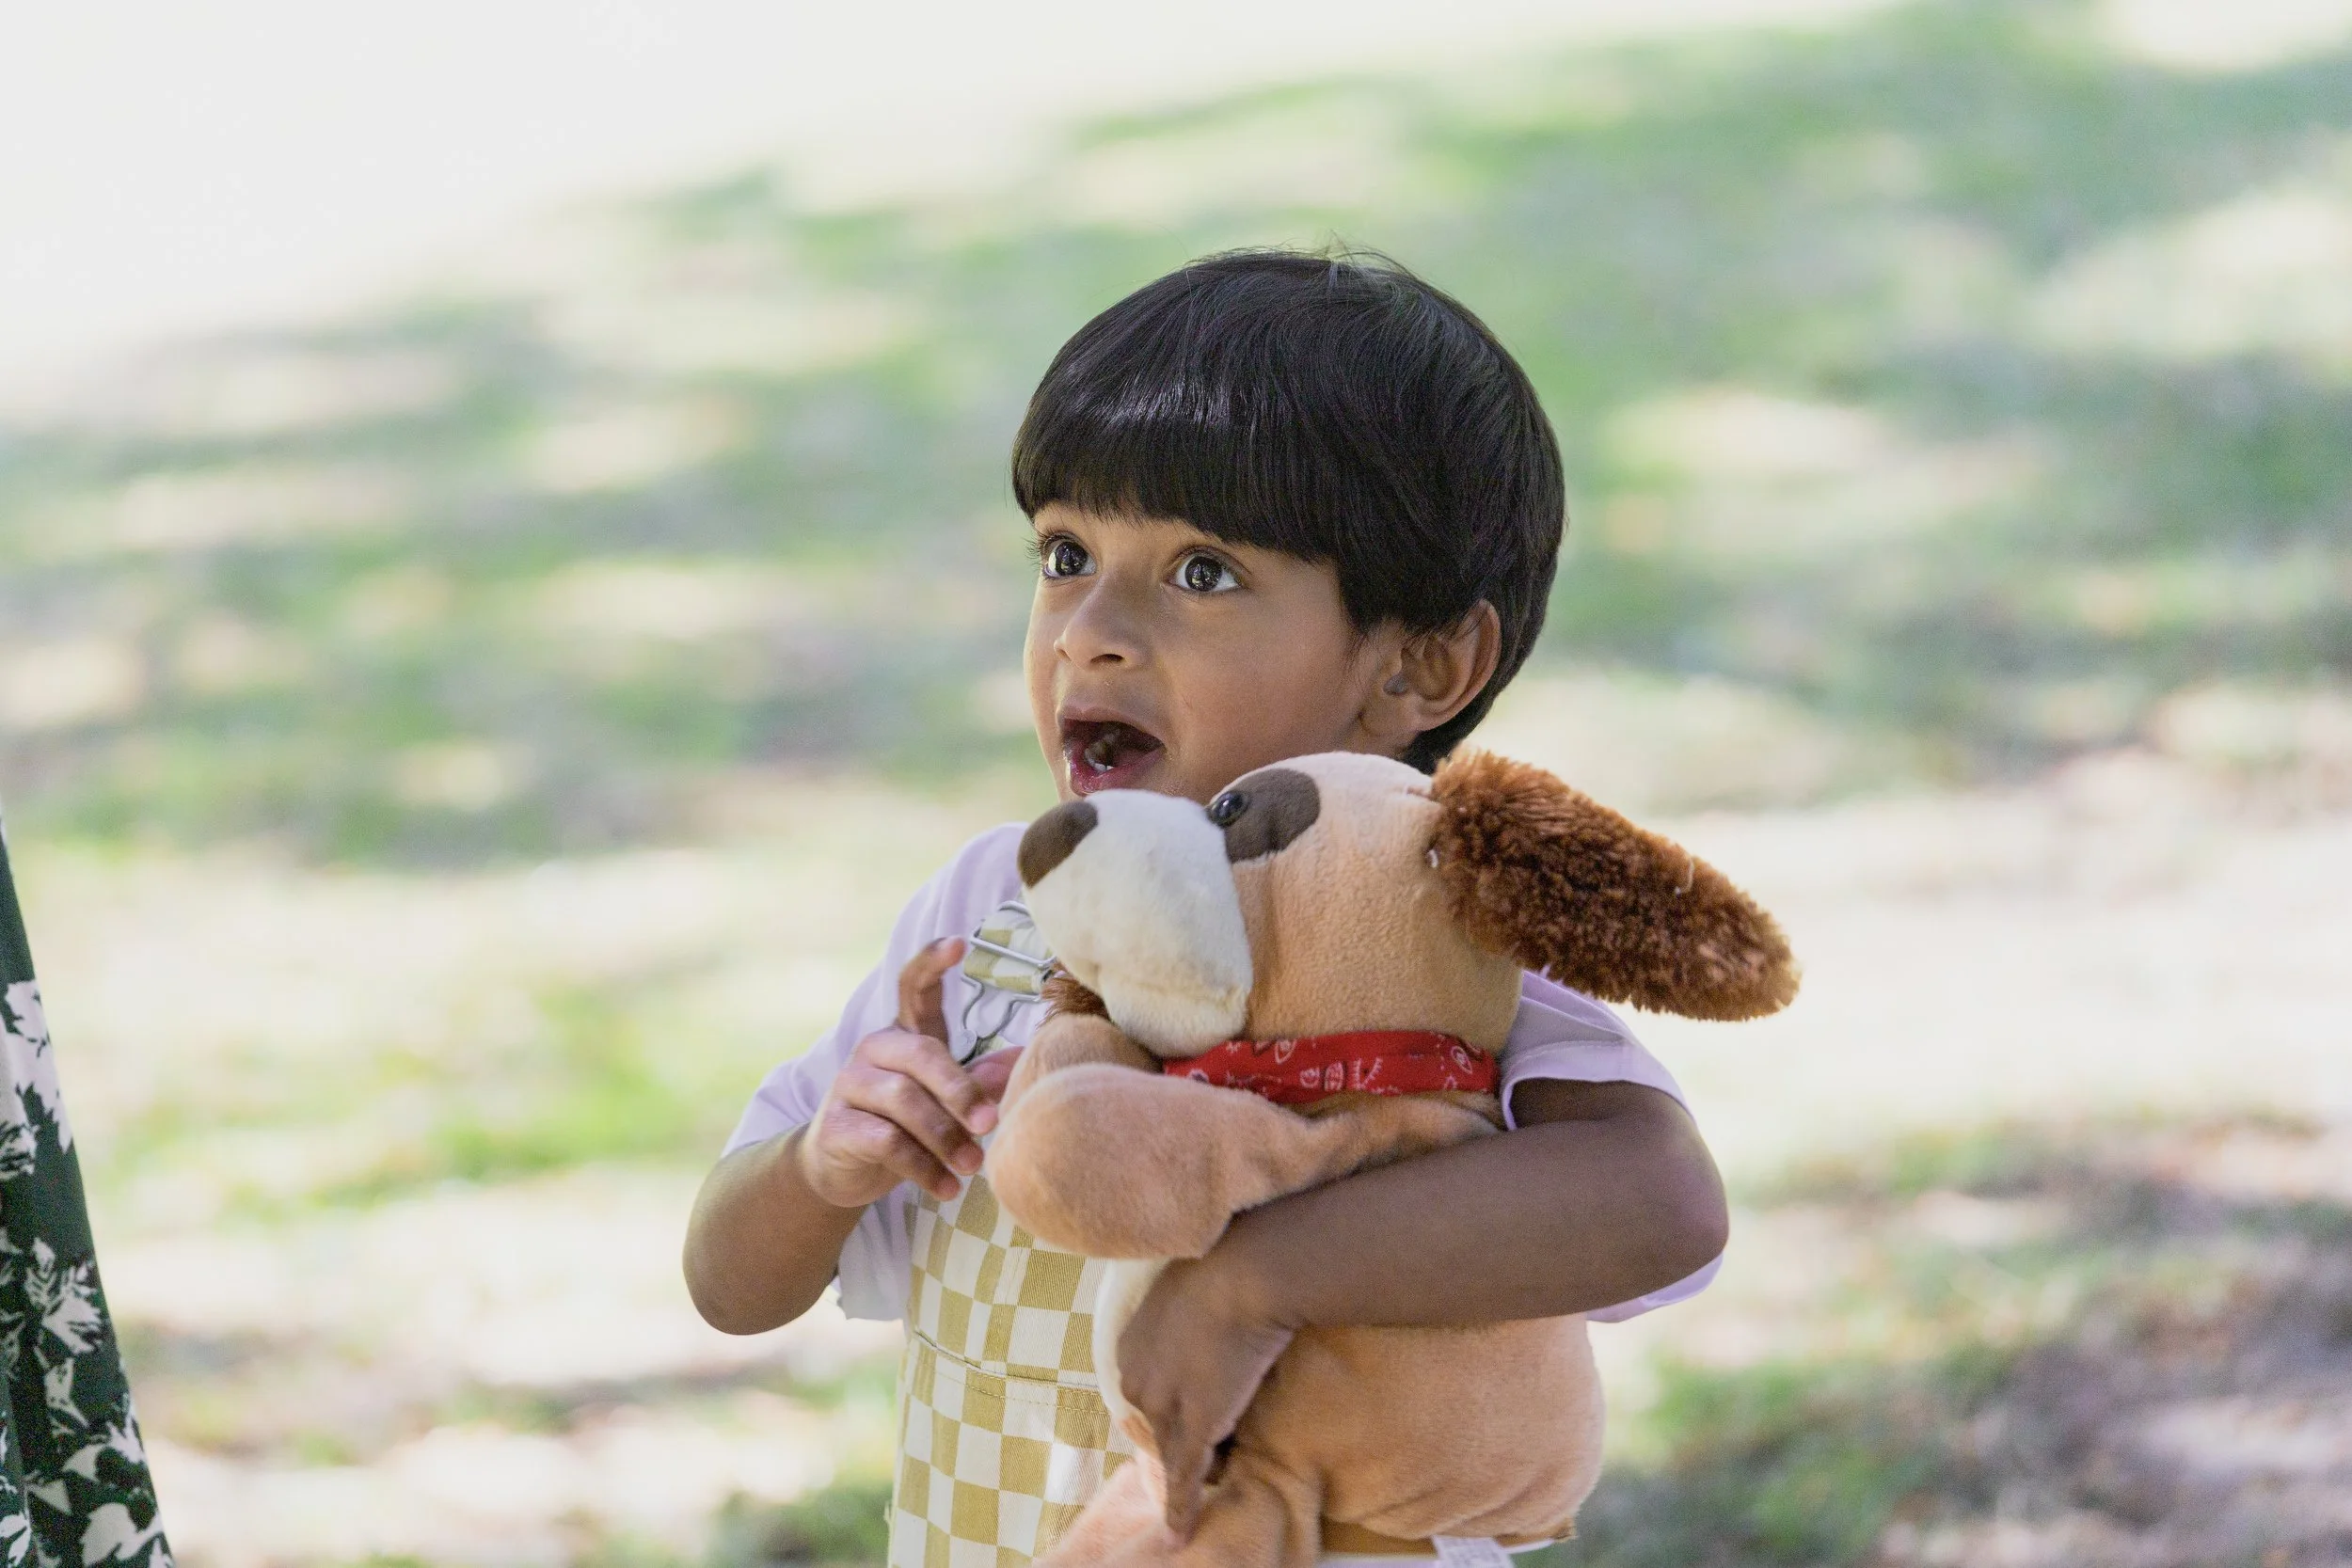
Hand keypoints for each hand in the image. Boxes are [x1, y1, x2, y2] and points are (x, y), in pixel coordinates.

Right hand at [793, 938, 1022, 1206]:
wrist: (840, 1170)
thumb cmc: (903, 1125)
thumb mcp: (942, 1101)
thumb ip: (977, 1079)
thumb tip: (1024, 1057)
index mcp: (903, 1033)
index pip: (912, 986)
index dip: (932, 962)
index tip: (960, 943)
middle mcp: (873, 1049)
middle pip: (921, 1054)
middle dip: (961, 1091)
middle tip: (990, 1125)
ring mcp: (849, 1085)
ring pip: (904, 1102)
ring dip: (946, 1138)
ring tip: (973, 1167)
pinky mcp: (836, 1126)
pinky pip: (887, 1142)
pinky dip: (923, 1168)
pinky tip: (946, 1189)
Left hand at [1115, 1248, 1295, 1540]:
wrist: (1247, 1270)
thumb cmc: (1230, 1265)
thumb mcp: (1191, 1288)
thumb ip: (1188, 1316)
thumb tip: (1208, 1326)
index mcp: (1129, 1344)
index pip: (1144, 1395)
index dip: (1168, 1413)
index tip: (1187, 1423)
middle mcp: (1135, 1376)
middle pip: (1154, 1427)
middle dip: (1178, 1442)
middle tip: (1206, 1457)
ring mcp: (1162, 1403)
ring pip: (1172, 1452)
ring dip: (1184, 1479)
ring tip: (1193, 1503)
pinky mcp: (1192, 1425)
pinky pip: (1184, 1476)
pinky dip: (1181, 1509)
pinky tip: (1180, 1536)